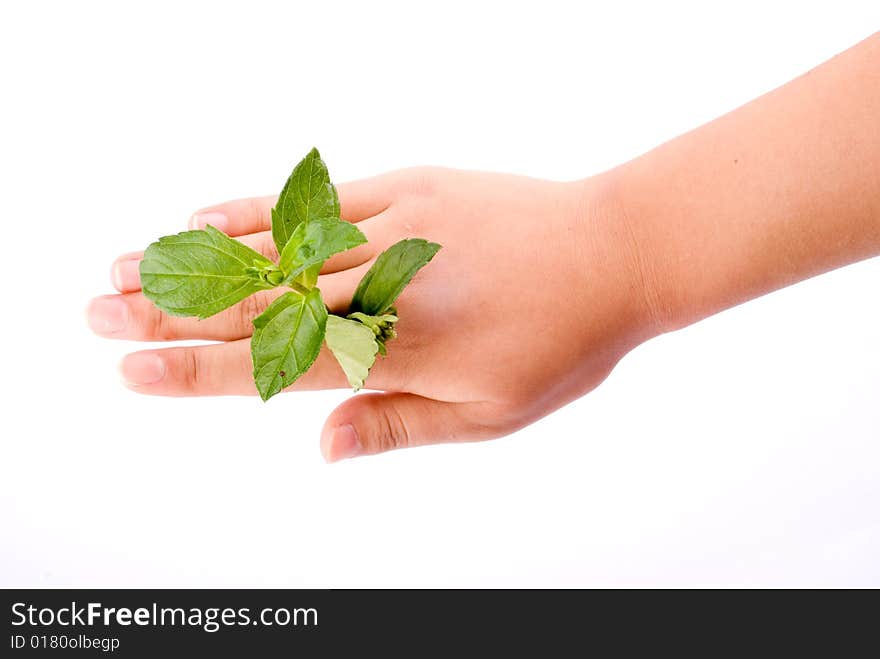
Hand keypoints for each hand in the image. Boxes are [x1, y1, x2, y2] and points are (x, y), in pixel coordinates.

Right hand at [88, 168, 657, 460]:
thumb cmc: (561, 340)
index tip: (133, 372)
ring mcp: (393, 226)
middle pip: (256, 301)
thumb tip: (321, 447)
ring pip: (274, 246)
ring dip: (194, 258)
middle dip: (166, 311)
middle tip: (93, 312)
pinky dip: (258, 211)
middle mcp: (384, 284)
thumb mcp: (488, 412)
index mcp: (400, 350)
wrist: (619, 249)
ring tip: (126, 265)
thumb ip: (397, 425)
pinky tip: (206, 214)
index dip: (197, 370)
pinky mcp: (411, 185)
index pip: (277, 366)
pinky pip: (318, 201)